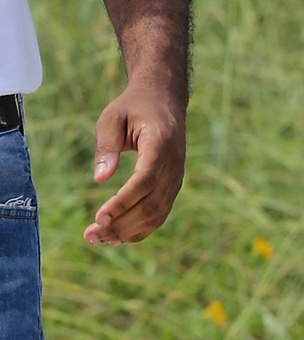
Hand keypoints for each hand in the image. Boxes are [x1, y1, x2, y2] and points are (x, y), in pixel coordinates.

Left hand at [85, 76, 187, 246]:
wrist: (164, 100)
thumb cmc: (133, 107)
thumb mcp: (112, 118)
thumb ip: (106, 146)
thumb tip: (99, 179)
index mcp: (161, 144)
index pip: (145, 180)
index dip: (123, 202)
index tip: (99, 217)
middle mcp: (174, 164)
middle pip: (151, 204)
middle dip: (121, 224)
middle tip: (90, 235)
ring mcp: (176, 177)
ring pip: (157, 214)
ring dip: (128, 231)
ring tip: (97, 239)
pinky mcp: (172, 186)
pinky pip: (159, 214)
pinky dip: (139, 229)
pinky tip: (116, 236)